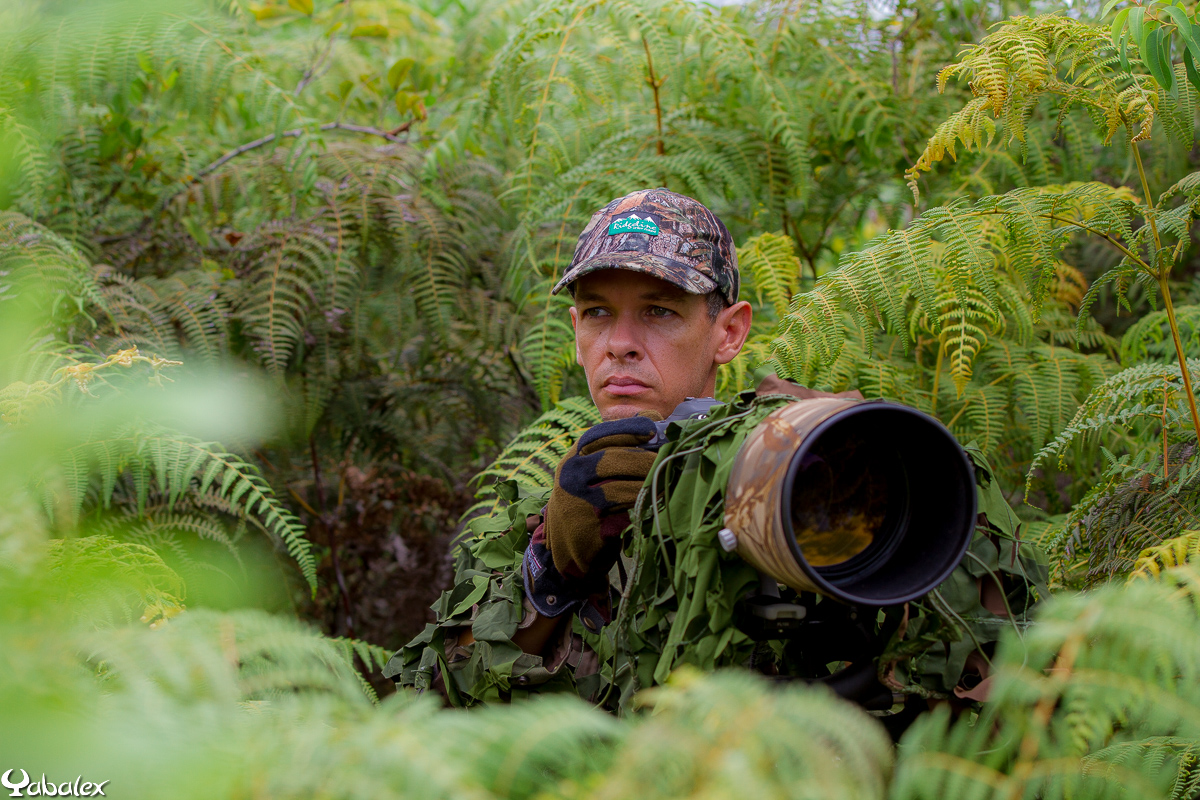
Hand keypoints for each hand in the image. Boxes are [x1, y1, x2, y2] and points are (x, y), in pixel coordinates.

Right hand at [544, 414, 658, 577]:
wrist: (566, 545)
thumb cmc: (589, 500)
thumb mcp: (592, 469)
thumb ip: (617, 444)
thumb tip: (653, 415)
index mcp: (573, 456)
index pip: (599, 434)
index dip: (627, 429)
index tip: (653, 427)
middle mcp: (571, 475)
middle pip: (611, 459)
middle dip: (643, 457)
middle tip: (667, 458)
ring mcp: (578, 501)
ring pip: (619, 486)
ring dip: (647, 482)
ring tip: (666, 479)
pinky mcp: (591, 525)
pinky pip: (622, 511)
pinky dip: (642, 504)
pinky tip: (656, 500)